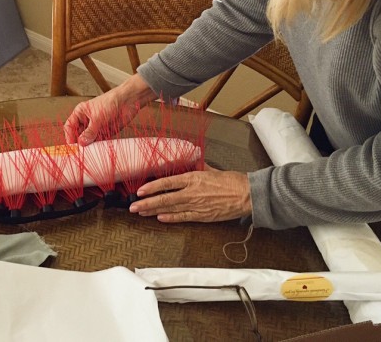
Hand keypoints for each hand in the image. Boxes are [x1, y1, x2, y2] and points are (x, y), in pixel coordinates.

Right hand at [64, 74, 156, 144]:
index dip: (69, 136)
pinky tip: (97, 150)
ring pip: (88, 139)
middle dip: (79, 143)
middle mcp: (87, 120)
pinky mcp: (105, 132)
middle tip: (80, 152)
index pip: (70, 126)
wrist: (128, 102)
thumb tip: (81, 143)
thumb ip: (90, 132)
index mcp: (81, 113)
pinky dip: (97, 146)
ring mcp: (96, 126)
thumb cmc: (110, 102)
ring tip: (89, 152)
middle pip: (78, 134)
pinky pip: (98, 141)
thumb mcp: (97, 118)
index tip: (72, 146)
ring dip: (88, 145)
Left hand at [129, 165, 251, 222]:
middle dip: (147, 203)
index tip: (140, 190)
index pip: (167, 182)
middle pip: (164, 198)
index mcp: (193, 177)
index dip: (152, 187)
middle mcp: (192, 192)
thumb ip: (198, 166)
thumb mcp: (211, 169)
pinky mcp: (202, 216)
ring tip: (142, 212)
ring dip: (154, 211)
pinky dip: (171, 218)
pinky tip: (160, 218)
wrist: (246, 194)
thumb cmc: (231, 181)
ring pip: (170, 208)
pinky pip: (183, 217)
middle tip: (133, 207)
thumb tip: (190, 160)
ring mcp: (196, 205)